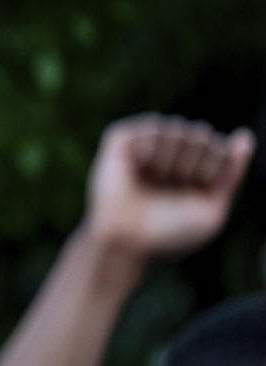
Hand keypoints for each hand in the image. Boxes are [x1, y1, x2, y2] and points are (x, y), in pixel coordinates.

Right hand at [84, 114, 254, 258]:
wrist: (127, 240)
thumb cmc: (168, 233)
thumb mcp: (212, 209)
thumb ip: (231, 174)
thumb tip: (244, 136)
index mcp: (190, 171)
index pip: (218, 148)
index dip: (210, 172)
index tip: (191, 195)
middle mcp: (167, 156)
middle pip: (201, 134)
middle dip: (191, 164)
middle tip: (169, 187)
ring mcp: (144, 147)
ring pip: (177, 127)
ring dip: (170, 160)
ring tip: (152, 180)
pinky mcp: (121, 142)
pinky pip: (152, 125)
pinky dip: (151, 150)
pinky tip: (137, 167)